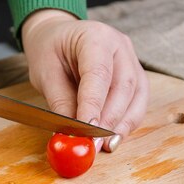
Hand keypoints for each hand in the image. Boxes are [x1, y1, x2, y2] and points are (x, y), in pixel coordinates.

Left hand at [21, 10, 148, 138]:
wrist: (59, 38)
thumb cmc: (51, 50)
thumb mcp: (46, 73)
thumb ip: (61, 102)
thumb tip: (72, 133)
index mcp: (95, 37)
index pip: (98, 73)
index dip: (94, 104)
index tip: (87, 129)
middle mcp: (120, 46)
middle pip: (124, 86)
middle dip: (110, 120)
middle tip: (95, 143)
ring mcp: (132, 61)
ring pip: (137, 97)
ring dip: (122, 125)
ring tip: (106, 145)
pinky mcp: (135, 78)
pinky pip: (137, 103)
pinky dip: (127, 123)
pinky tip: (114, 137)